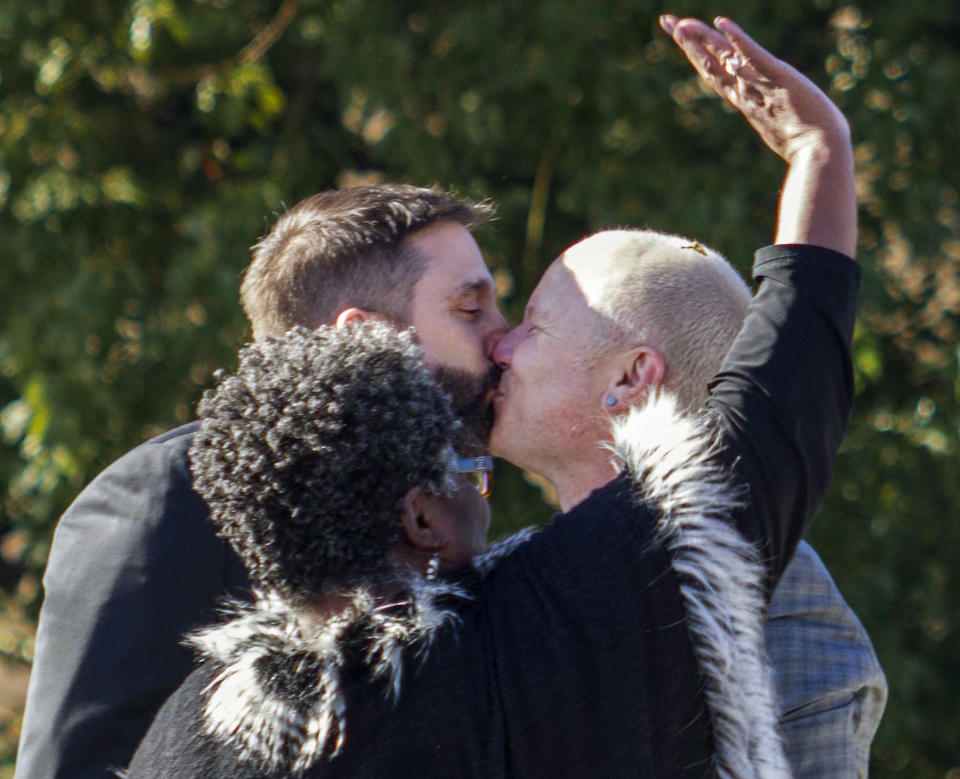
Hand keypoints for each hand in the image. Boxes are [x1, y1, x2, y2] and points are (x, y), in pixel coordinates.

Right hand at [660, 15, 848, 165]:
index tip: (680, 36)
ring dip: (702, 39)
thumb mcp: (782, 126)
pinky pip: (755, 56)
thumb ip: (773, 117)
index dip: (696, 54)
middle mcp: (746, 92)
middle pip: (710, 63)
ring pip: (724, 59)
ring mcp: (760, 86)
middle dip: (687, 42)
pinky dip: (738, 39)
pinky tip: (722, 23)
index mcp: (746, 101)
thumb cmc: (808, 146)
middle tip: (667, 21)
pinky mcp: (780, 78)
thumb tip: (771, 122)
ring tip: (682, 24)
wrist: (820, 154)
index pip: (715, 72)